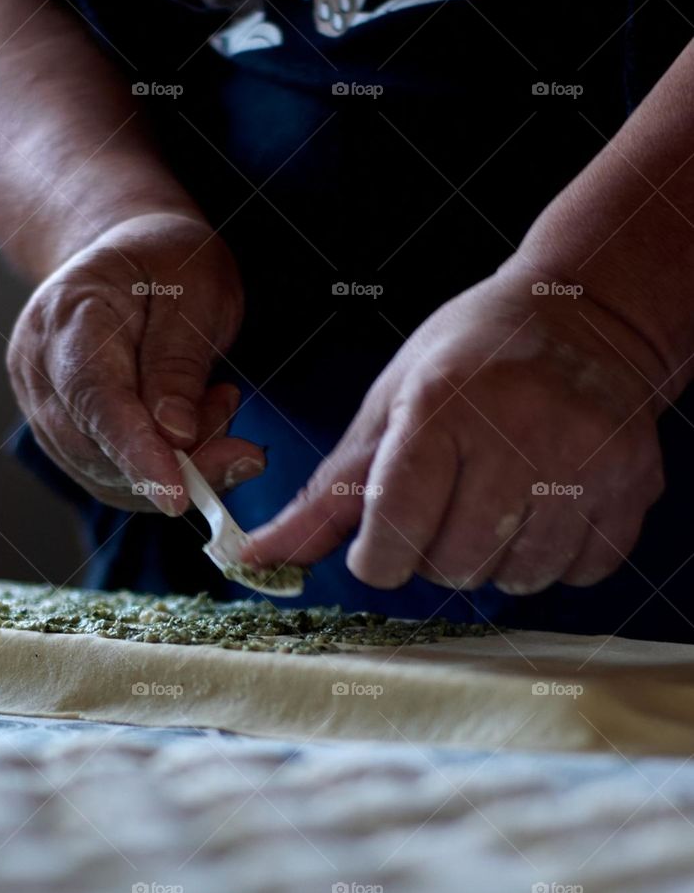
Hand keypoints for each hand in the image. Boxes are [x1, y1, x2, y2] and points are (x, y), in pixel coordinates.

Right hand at [7, 212, 262, 513]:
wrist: (127, 252)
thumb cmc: (166, 262)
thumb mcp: (196, 290)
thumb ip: (180, 363)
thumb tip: (174, 436)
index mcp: (67, 314)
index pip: (94, 399)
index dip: (136, 453)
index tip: (178, 496)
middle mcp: (38, 366)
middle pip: (96, 448)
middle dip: (175, 467)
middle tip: (243, 450)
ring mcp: (41, 404)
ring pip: (103, 474)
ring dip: (174, 468)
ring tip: (217, 407)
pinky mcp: (59, 432)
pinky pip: (109, 478)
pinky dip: (160, 472)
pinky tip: (194, 431)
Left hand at [242, 267, 667, 593]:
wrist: (584, 313)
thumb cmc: (468, 360)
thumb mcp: (387, 409)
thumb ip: (327, 495)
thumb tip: (258, 559)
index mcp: (440, 408)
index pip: (391, 534)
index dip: (376, 557)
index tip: (381, 538)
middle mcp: (517, 433)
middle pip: (453, 566)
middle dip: (435, 553)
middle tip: (448, 502)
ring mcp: (585, 461)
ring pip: (518, 579)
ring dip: (496, 558)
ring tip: (499, 500)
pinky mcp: (633, 485)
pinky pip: (579, 572)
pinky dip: (554, 556)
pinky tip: (547, 506)